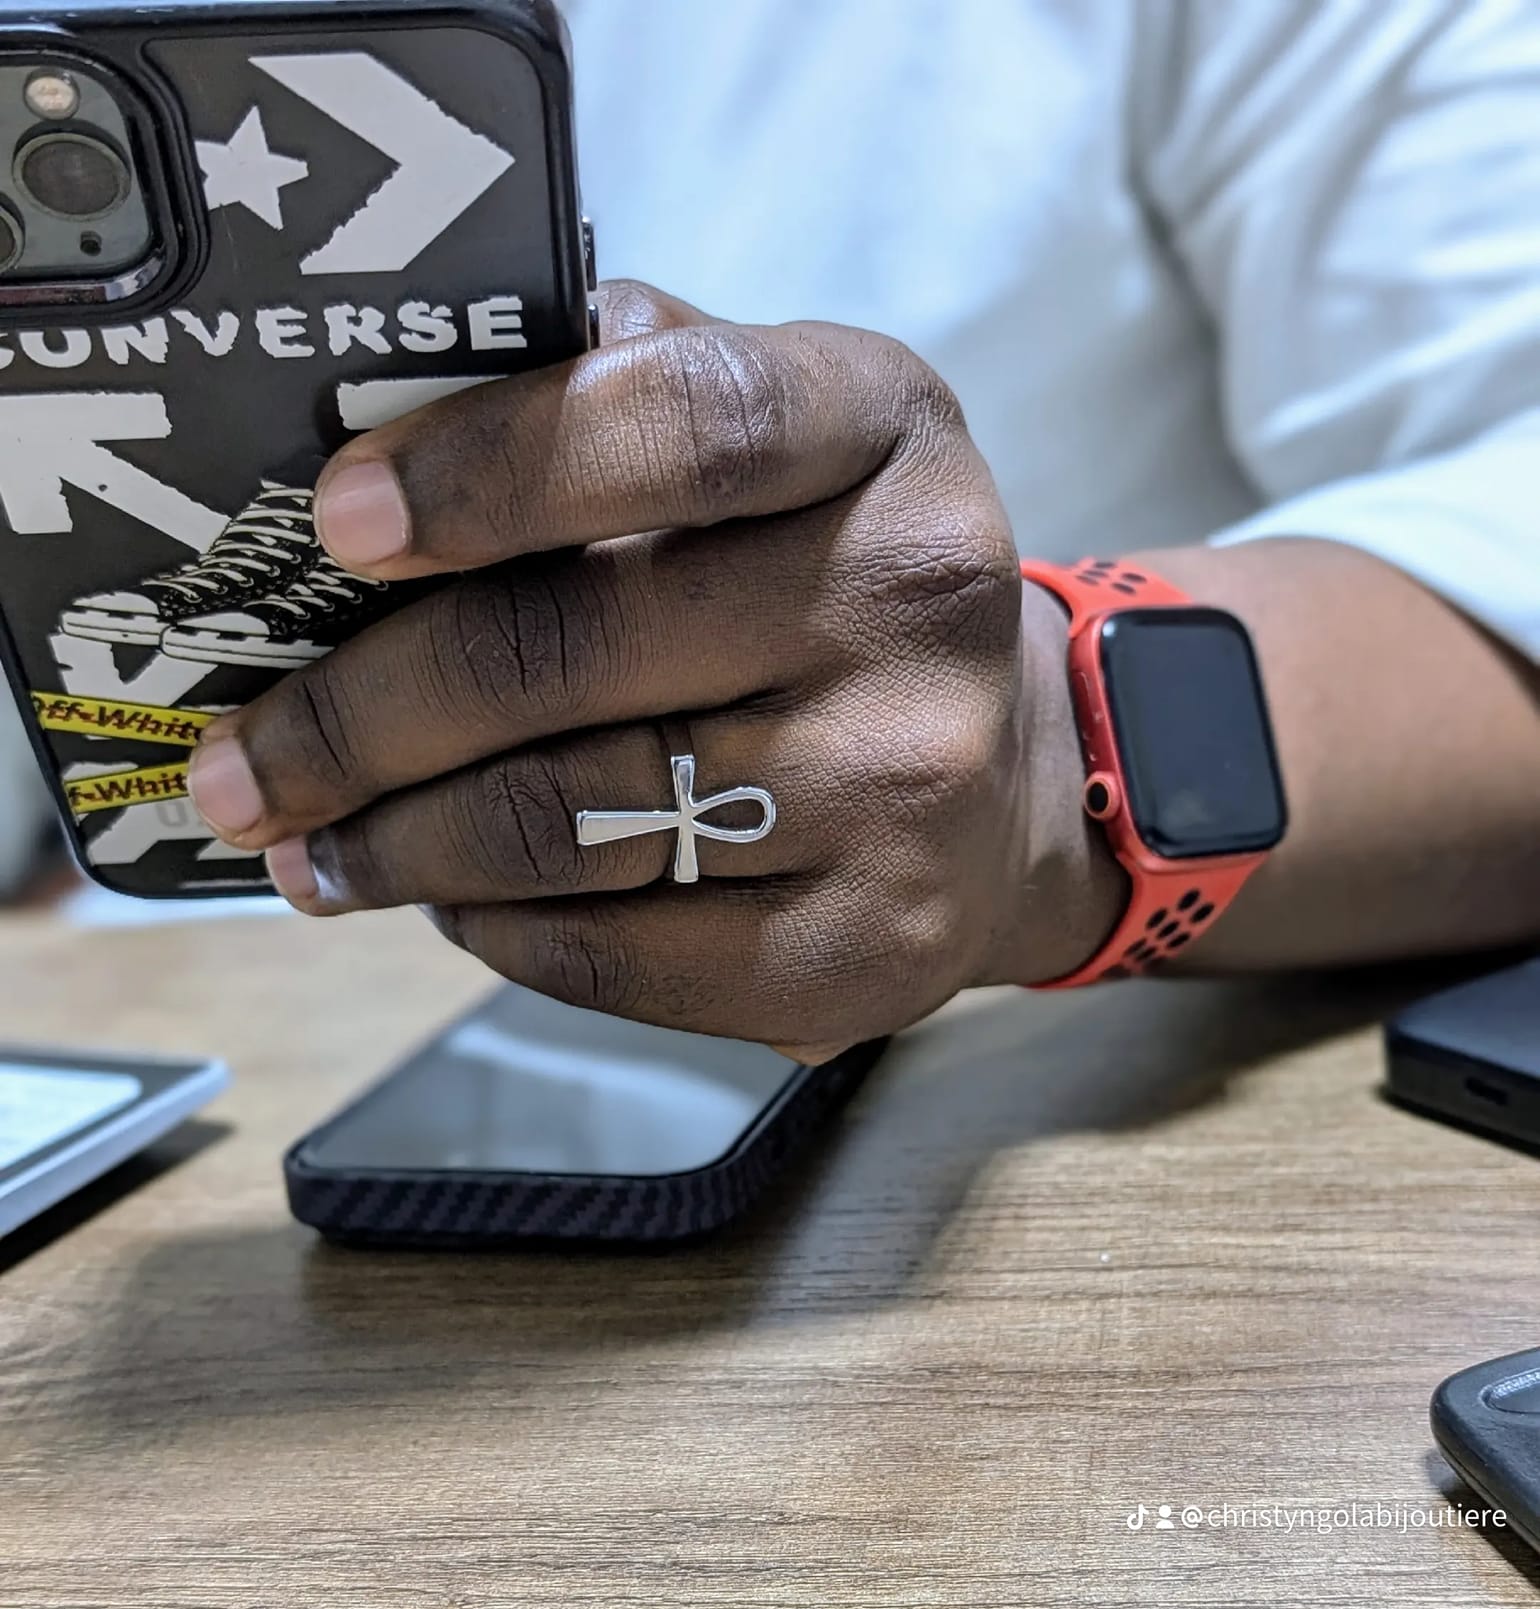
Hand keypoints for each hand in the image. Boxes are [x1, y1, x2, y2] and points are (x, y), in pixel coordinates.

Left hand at [187, 282, 1121, 1058]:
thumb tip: (374, 419)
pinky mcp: (871, 949)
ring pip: (571, 822)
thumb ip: (613, 387)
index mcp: (879, 428)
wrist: (1005, 776)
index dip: (491, 472)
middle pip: (572, 655)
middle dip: (357, 718)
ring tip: (309, 842)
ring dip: (397, 841)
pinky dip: (494, 932)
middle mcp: (915, 601)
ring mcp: (905, 790)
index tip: (336, 525)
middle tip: (243, 759)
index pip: (682, 423)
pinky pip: (619, 954)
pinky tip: (447, 901)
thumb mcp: (775, 433)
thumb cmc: (832, 582)